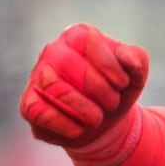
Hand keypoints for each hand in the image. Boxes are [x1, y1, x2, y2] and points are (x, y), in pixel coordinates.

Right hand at [19, 24, 149, 149]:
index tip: (122, 83)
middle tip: (112, 103)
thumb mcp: (134, 74)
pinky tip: (80, 128)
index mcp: (77, 36)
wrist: (105, 122)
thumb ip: (136, 59)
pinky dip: (64, 123)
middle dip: (96, 87)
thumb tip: (129, 60)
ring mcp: (37, 77)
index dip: (107, 63)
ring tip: (97, 118)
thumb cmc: (117, 90)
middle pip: (65, 60)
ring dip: (81, 107)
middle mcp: (52, 52)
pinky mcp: (28, 104)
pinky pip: (37, 110)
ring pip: (50, 85)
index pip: (84, 39)